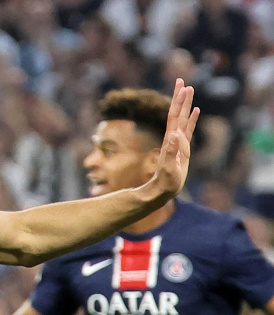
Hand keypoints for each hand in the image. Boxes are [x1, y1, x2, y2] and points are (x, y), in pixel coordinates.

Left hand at [146, 79, 199, 200]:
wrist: (163, 189)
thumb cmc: (166, 181)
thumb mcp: (169, 167)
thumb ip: (171, 151)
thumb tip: (174, 134)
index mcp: (171, 139)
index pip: (174, 116)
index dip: (178, 101)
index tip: (182, 87)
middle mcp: (173, 137)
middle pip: (177, 112)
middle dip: (180, 96)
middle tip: (181, 80)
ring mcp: (178, 141)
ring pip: (183, 118)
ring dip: (186, 104)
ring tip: (189, 89)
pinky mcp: (183, 147)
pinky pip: (189, 129)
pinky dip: (192, 119)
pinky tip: (195, 110)